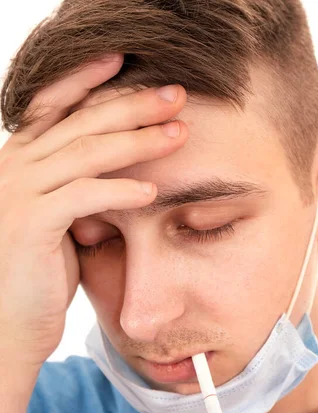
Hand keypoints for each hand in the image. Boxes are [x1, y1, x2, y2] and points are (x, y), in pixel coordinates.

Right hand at [0, 54, 187, 367]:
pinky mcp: (31, 223)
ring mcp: (18, 192)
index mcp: (21, 161)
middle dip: (131, 104)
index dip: (88, 78)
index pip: (55, 105)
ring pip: (86, 152)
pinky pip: (84, 195)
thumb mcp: (59, 221)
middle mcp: (14, 167)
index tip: (127, 61)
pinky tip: (152, 191)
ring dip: (138, 141)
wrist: (11, 325)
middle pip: (80, 122)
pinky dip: (120, 191)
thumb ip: (78, 189)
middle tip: (176, 95)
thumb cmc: (39, 275)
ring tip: (180, 135)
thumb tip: (121, 171)